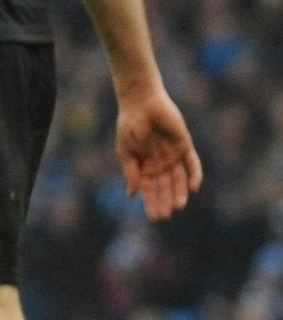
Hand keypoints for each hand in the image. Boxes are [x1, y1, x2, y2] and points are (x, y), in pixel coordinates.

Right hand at [116, 88, 202, 221]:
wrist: (140, 102)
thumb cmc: (129, 125)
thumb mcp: (125, 151)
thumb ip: (131, 171)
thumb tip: (131, 195)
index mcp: (145, 165)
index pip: (150, 189)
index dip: (152, 203)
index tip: (154, 218)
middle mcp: (161, 163)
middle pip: (165, 187)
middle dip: (165, 201)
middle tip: (165, 216)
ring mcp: (173, 155)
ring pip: (179, 179)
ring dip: (179, 193)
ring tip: (178, 206)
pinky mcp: (184, 145)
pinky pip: (192, 163)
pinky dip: (194, 175)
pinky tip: (193, 188)